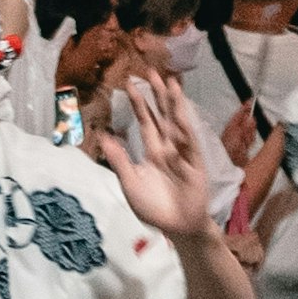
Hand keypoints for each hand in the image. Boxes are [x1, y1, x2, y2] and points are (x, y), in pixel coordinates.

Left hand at [97, 60, 216, 243]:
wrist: (177, 227)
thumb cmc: (153, 208)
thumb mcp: (130, 183)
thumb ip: (118, 160)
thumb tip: (102, 136)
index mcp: (152, 151)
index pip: (146, 121)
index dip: (139, 103)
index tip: (129, 83)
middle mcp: (168, 146)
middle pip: (162, 115)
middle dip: (157, 94)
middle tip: (150, 71)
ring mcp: (183, 152)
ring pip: (178, 122)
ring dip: (174, 103)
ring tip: (171, 82)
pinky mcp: (195, 162)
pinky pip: (189, 142)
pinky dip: (184, 128)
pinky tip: (179, 114)